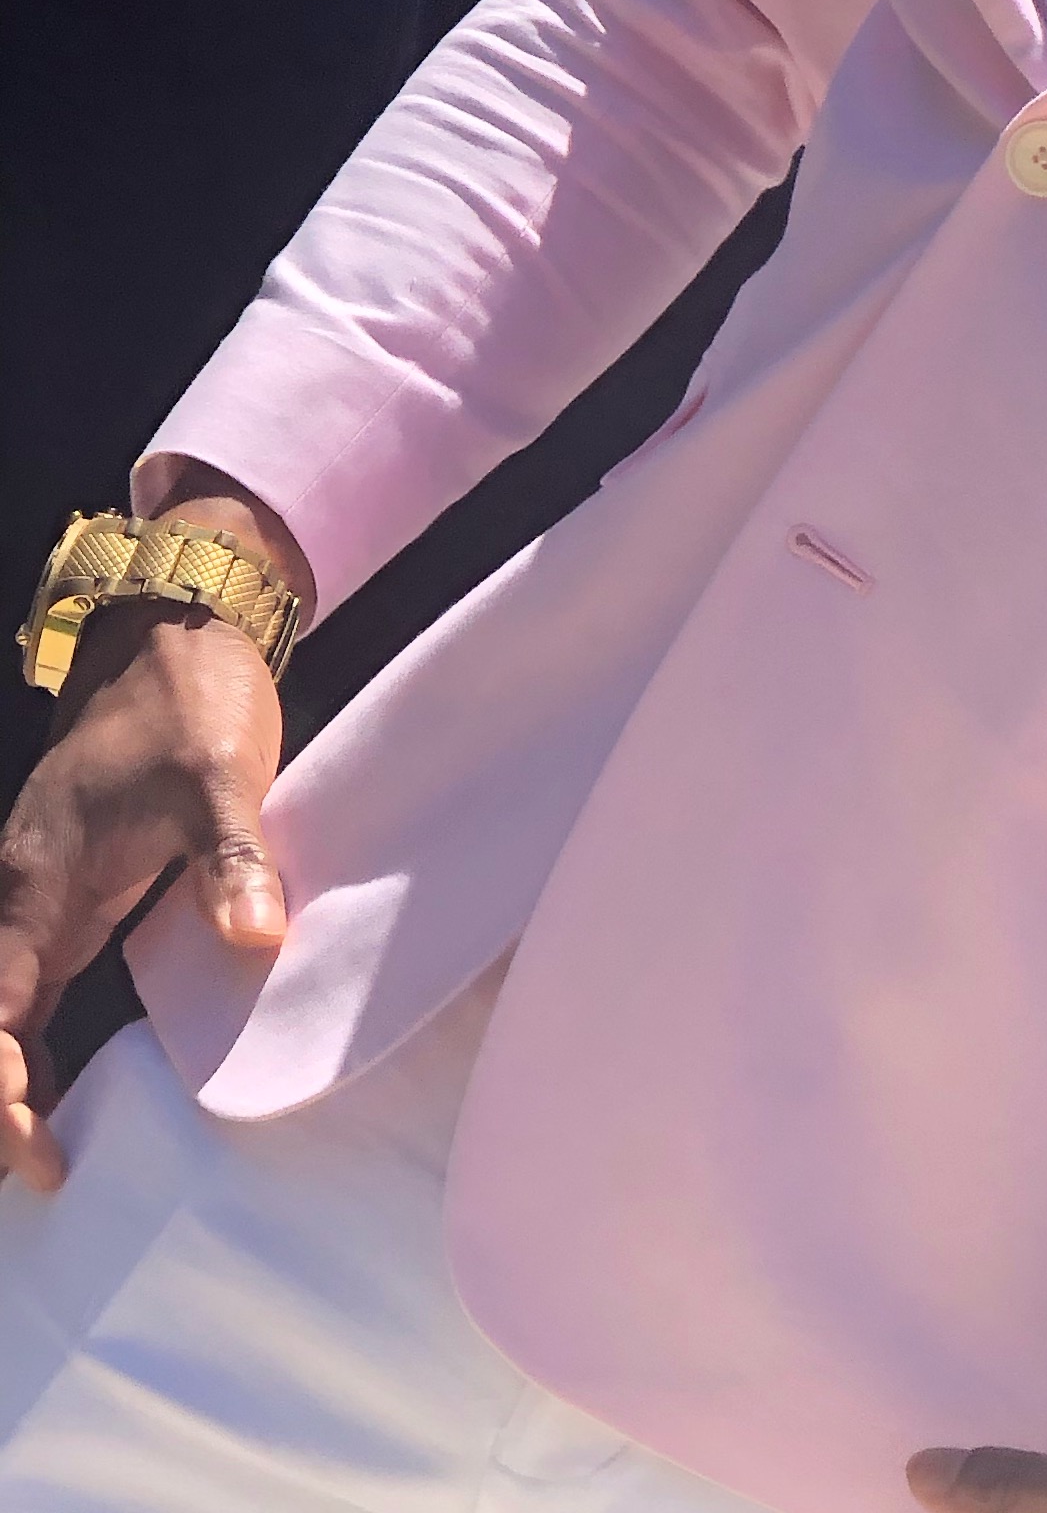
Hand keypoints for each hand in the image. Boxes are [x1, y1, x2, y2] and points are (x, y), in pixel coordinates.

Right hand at [0, 470, 312, 1191]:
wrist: (174, 631)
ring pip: (1, 1008)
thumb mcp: (218, 777)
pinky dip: (29, 1036)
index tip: (42, 1161)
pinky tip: (57, 1078)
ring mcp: (40, 893)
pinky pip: (32, 978)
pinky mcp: (72, 884)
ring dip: (8, 1076)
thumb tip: (258, 939)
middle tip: (39, 1178)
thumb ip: (233, 860)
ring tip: (40, 1152)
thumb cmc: (188, 700)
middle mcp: (20, 901)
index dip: (1, 1100)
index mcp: (36, 889)